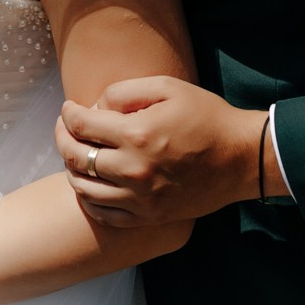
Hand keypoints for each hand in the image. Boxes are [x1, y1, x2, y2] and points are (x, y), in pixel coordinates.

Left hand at [52, 76, 272, 226]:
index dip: (68, 113)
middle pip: (76, 157)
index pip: (81, 125)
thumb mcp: (167, 88)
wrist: (242, 158)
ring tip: (77, 154)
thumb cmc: (206, 116)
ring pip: (84, 188)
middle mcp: (134, 171)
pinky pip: (104, 214)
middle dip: (62, 138)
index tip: (70, 108)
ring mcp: (141, 199)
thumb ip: (124, 92)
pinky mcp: (150, 216)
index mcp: (137, 135)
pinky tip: (92, 184)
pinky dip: (89, 199)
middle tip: (65, 129)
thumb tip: (94, 107)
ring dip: (72, 168)